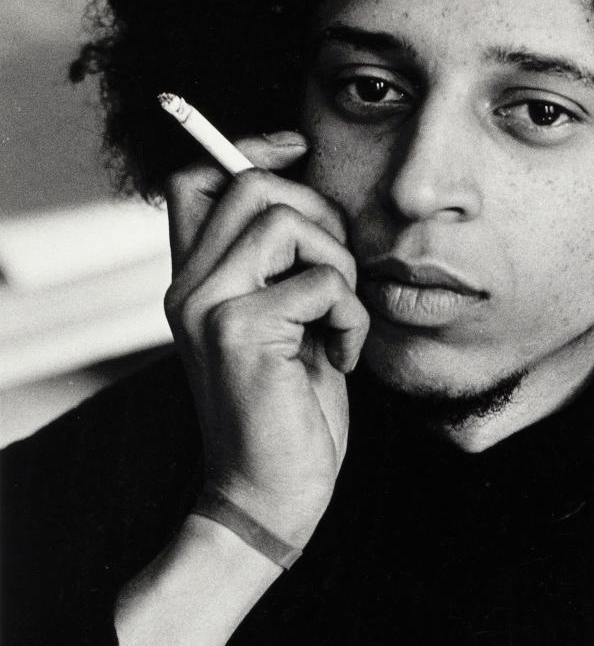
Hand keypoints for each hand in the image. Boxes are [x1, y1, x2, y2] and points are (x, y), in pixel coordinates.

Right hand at [164, 132, 369, 545]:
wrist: (270, 497)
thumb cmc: (291, 417)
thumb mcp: (288, 329)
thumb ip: (285, 271)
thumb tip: (318, 201)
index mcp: (196, 283)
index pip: (194, 178)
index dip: (248, 148)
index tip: (299, 149)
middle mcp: (189, 288)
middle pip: (251, 184)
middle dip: (321, 215)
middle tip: (341, 276)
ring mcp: (207, 307)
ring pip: (287, 219)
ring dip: (341, 265)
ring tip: (340, 320)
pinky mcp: (239, 332)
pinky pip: (324, 280)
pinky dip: (353, 316)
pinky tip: (342, 358)